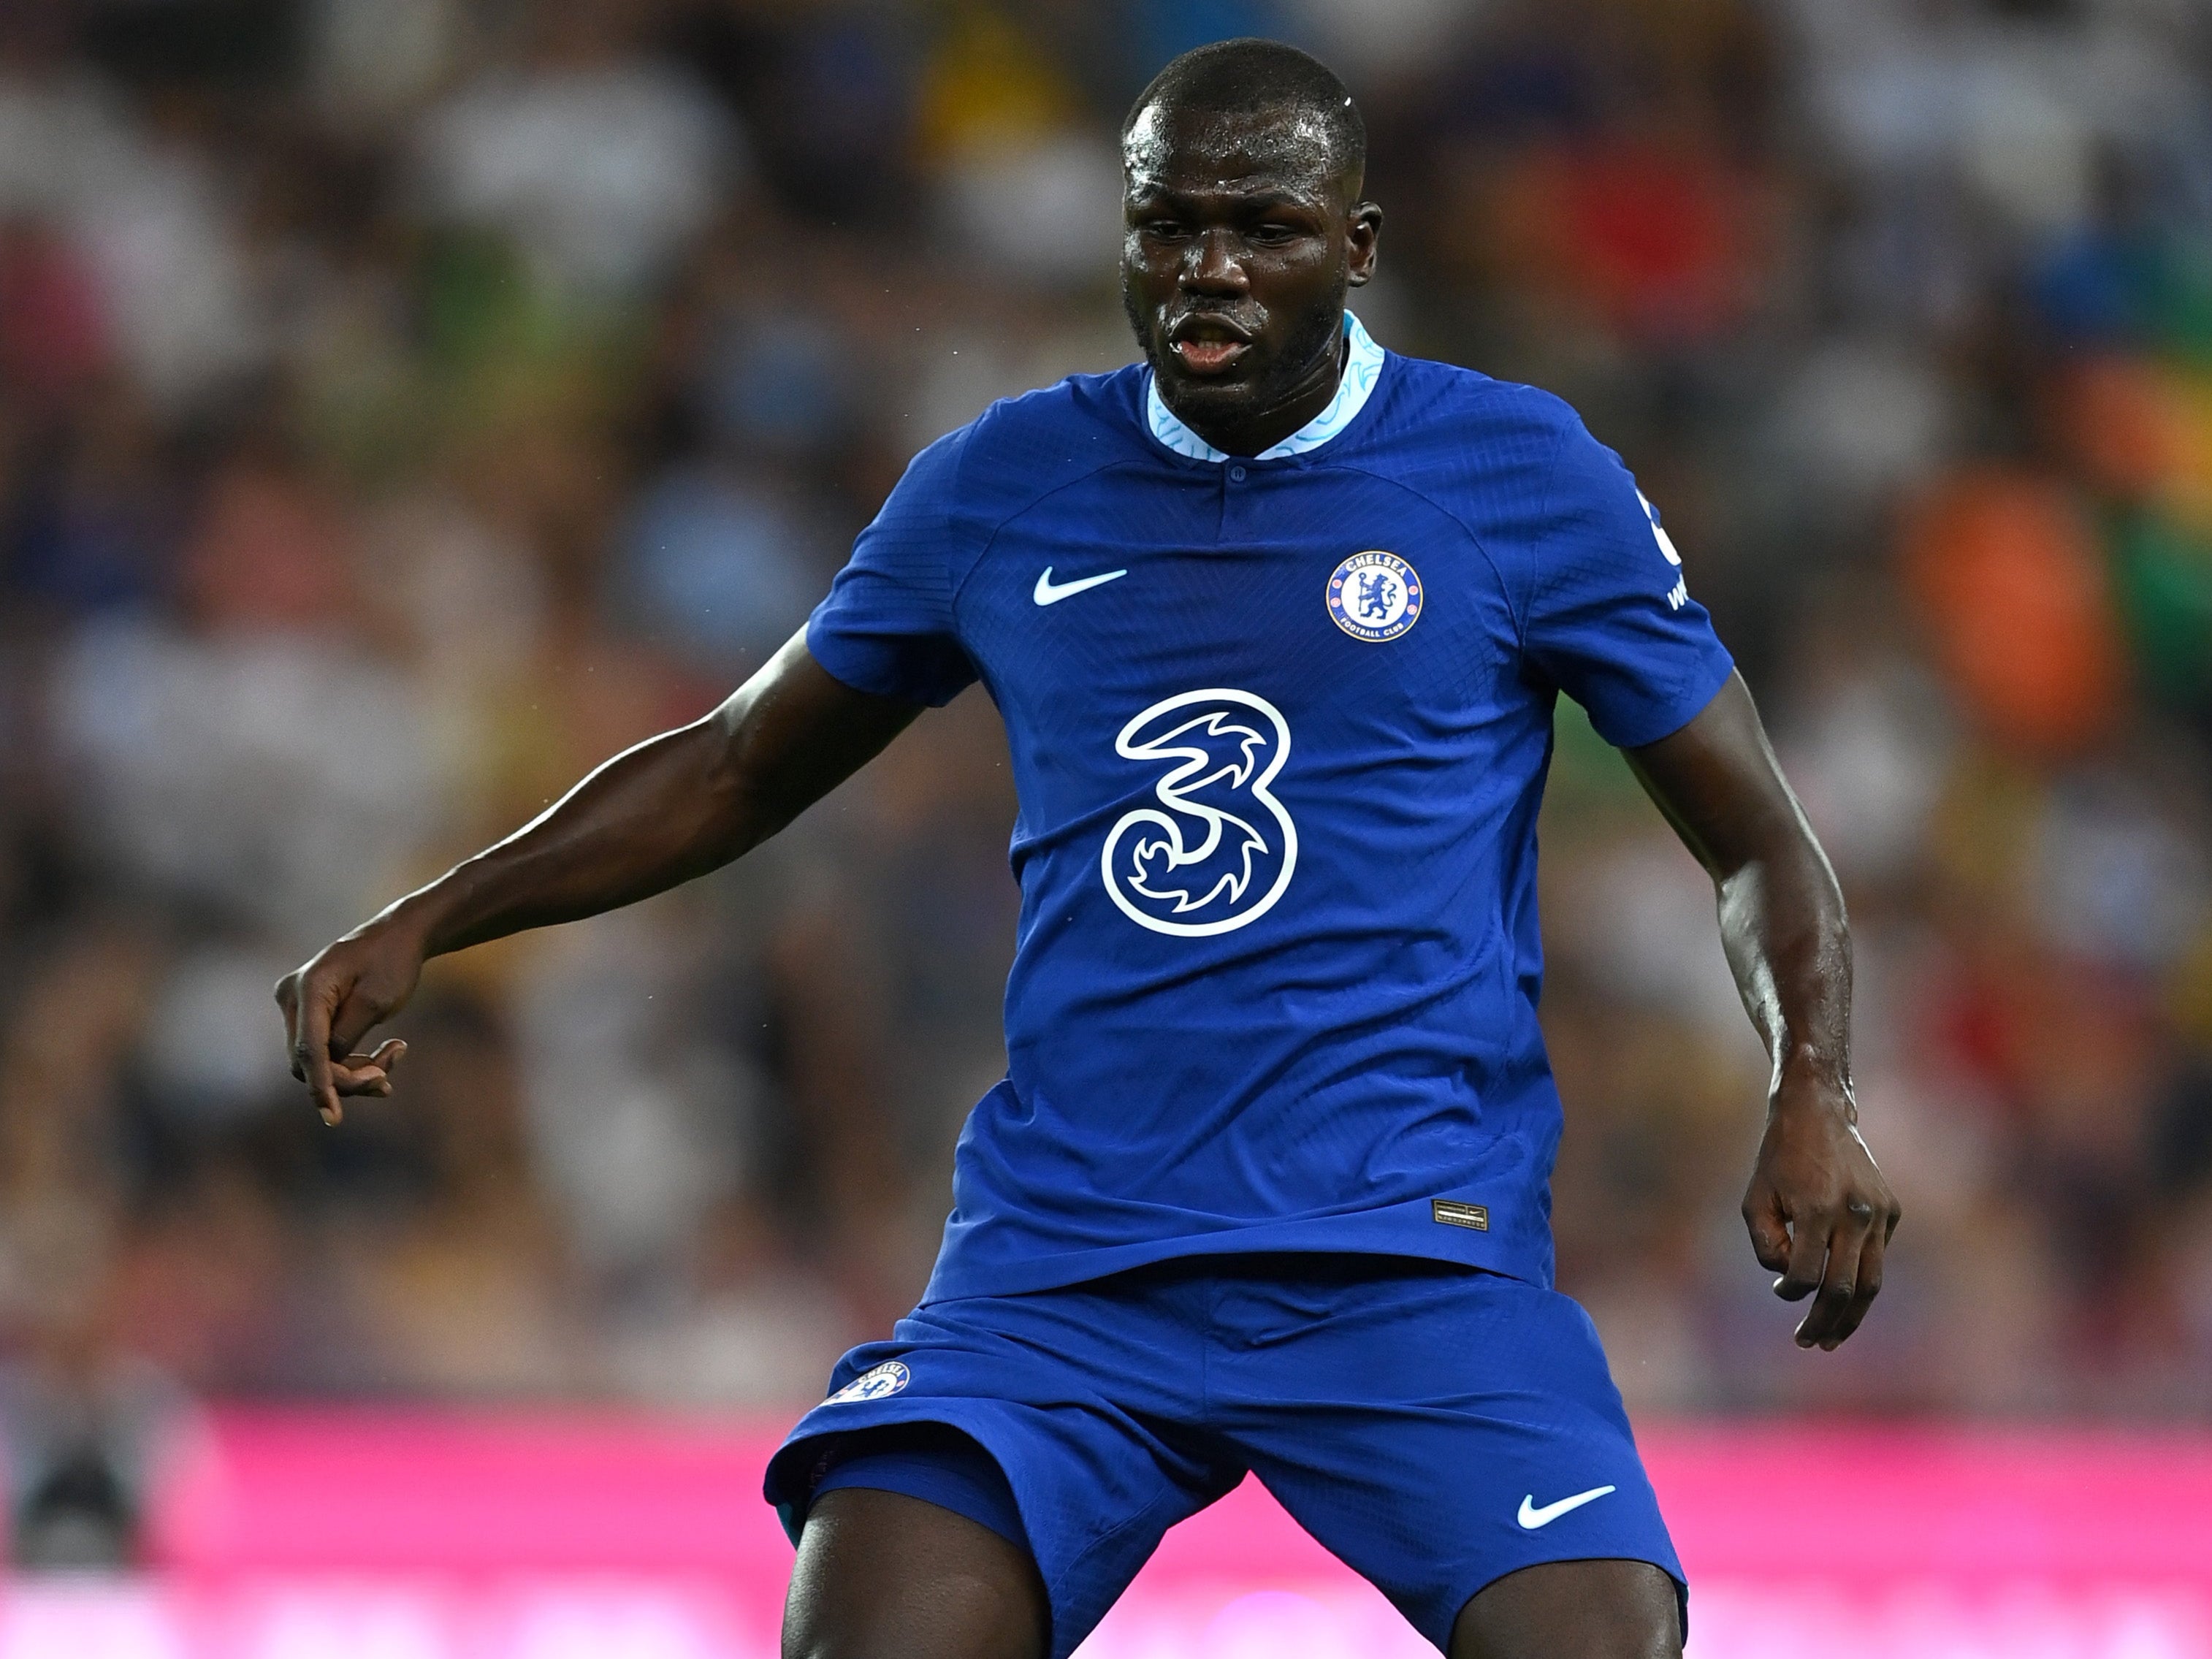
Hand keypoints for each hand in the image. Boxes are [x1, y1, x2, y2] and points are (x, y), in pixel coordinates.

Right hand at [274, 918, 427, 1125]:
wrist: (399, 937)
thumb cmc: (392, 962)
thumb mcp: (377, 1002)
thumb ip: (346, 1036)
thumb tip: (327, 1066)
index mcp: (308, 988)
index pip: (308, 1050)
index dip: (321, 1086)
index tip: (333, 1118)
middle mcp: (293, 996)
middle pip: (309, 1060)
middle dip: (348, 1076)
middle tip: (388, 1076)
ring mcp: (298, 1004)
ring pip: (316, 1059)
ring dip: (354, 1069)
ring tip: (396, 1054)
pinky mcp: (310, 1012)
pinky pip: (323, 1049)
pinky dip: (351, 1059)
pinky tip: (386, 1058)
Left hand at [1741, 1076, 1900, 1349]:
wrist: (1818, 1112)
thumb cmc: (1778, 1158)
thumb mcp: (1754, 1199)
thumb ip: (1766, 1244)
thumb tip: (1789, 1281)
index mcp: (1816, 1209)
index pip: (1808, 1275)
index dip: (1791, 1292)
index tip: (1779, 1291)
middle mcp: (1854, 1213)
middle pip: (1845, 1289)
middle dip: (1825, 1322)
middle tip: (1808, 1343)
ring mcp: (1879, 1213)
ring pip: (1871, 1282)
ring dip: (1851, 1316)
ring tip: (1831, 1339)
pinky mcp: (1892, 1210)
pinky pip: (1876, 1256)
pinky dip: (1859, 1279)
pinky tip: (1841, 1289)